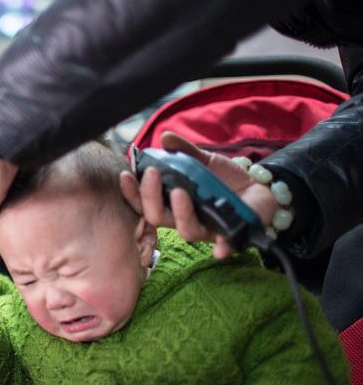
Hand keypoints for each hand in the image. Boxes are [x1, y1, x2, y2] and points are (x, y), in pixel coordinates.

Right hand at [129, 132, 277, 258]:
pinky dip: (222, 247)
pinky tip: (220, 246)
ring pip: (186, 231)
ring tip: (180, 192)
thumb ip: (184, 151)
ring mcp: (207, 229)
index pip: (144, 202)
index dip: (132, 192)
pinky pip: (224, 246)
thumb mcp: (204, 160)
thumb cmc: (223, 179)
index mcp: (172, 202)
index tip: (125, 175)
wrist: (258, 187)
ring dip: (180, 213)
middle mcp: (184, 218)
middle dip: (150, 198)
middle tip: (152, 174)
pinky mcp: (231, 235)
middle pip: (158, 218)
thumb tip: (165, 137)